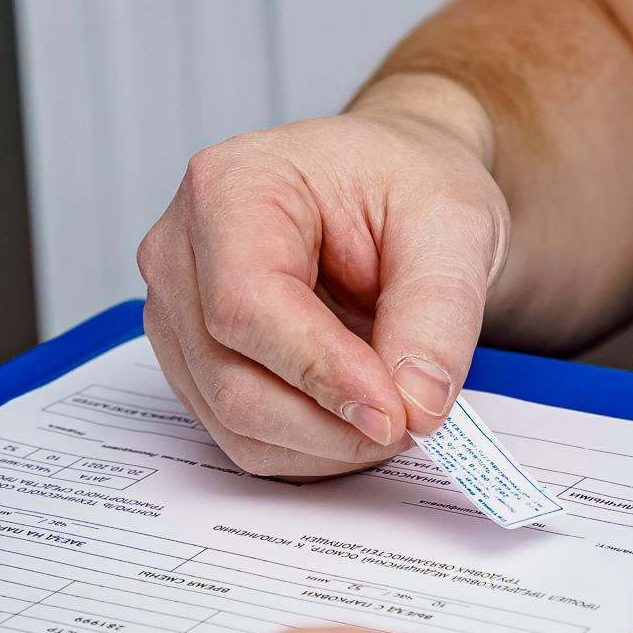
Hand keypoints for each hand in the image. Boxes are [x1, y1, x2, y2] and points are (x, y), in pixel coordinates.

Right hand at [137, 89, 507, 477]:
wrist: (393, 190)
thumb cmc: (406, 184)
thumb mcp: (452, 225)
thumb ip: (438, 313)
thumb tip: (416, 403)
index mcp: (231, 187)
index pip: (246, 304)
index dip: (320, 372)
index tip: (394, 412)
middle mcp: (182, 252)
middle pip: (231, 378)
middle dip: (332, 423)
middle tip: (416, 421)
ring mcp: (179, 314)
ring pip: (234, 422)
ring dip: (326, 443)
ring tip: (397, 409)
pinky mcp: (196, 363)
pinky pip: (242, 436)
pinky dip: (311, 447)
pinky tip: (358, 414)